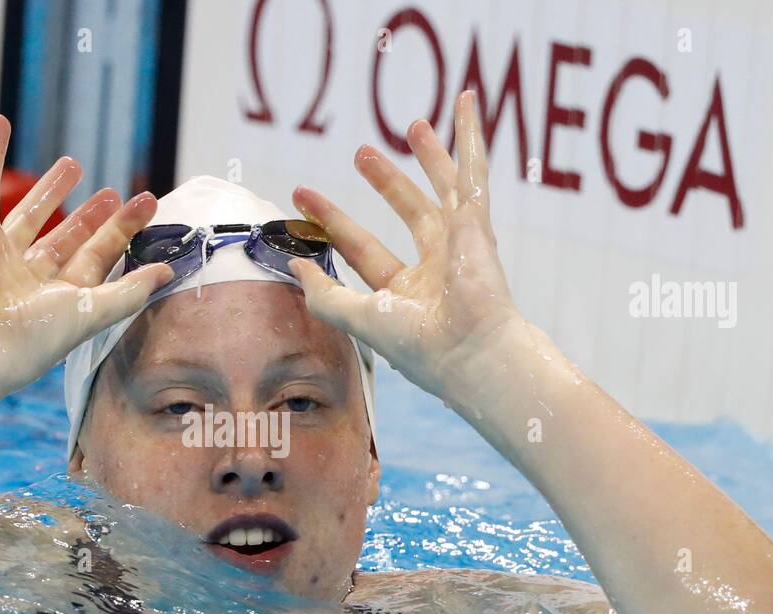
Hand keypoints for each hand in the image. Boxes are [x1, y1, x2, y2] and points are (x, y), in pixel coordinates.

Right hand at [0, 115, 171, 395]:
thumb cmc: (34, 337)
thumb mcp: (93, 312)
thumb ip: (131, 290)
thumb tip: (169, 271)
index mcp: (64, 298)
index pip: (100, 258)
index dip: (124, 232)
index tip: (147, 204)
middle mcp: (35, 280)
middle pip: (70, 238)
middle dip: (94, 216)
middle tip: (115, 192)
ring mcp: (5, 258)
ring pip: (31, 215)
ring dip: (51, 188)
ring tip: (74, 162)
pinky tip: (0, 125)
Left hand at [289, 91, 526, 409]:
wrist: (468, 351)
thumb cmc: (418, 345)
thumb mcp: (358, 317)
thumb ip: (324, 293)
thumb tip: (295, 266)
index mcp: (406, 293)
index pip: (363, 247)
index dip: (333, 221)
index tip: (302, 197)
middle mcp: (436, 268)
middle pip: (408, 212)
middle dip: (386, 181)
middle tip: (362, 152)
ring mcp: (460, 245)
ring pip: (445, 188)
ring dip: (429, 157)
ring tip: (413, 125)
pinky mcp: (477, 224)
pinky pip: (473, 170)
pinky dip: (470, 135)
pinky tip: (466, 102)